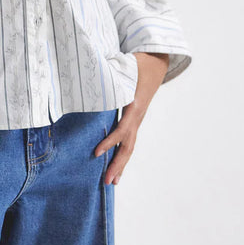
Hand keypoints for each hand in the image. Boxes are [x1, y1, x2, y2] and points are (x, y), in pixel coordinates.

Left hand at [93, 52, 168, 185]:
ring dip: (121, 164)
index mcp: (134, 105)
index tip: (96, 153)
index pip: (122, 129)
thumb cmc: (135, 63)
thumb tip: (88, 75)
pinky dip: (122, 154)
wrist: (155, 62)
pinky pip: (129, 140)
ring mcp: (138, 119)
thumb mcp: (123, 66)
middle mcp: (137, 116)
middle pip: (128, 145)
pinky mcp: (135, 119)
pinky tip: (117, 166)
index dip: (110, 142)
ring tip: (112, 182)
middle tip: (107, 182)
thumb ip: (108, 74)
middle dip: (118, 164)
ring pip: (130, 146)